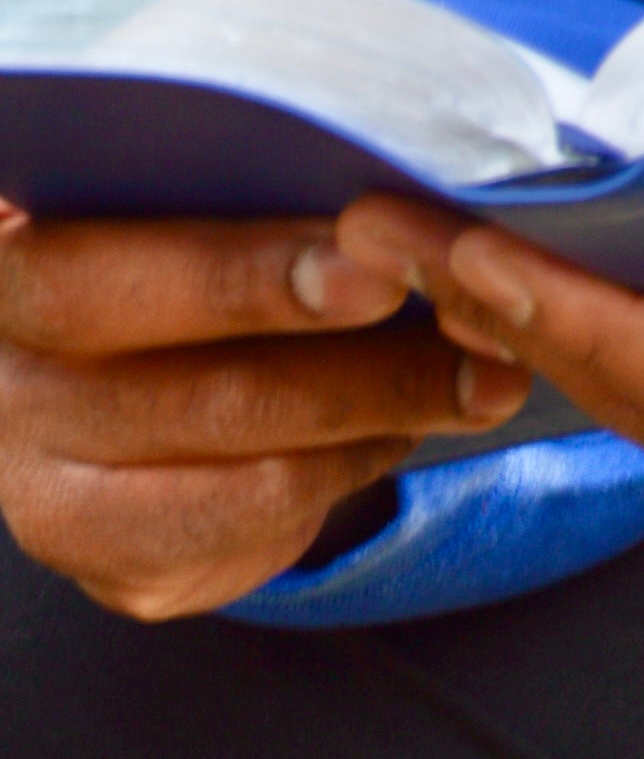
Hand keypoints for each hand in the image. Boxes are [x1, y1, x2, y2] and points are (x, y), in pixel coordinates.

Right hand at [0, 204, 528, 618]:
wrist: (116, 405)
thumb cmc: (164, 267)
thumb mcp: (173, 210)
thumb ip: (238, 193)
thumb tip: (394, 196)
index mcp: (12, 264)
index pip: (100, 270)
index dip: (240, 271)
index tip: (370, 255)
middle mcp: (7, 379)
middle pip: (184, 383)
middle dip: (346, 359)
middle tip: (461, 323)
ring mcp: (45, 485)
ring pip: (237, 461)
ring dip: (379, 412)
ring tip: (480, 377)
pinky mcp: (110, 565)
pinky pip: (250, 521)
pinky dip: (347, 469)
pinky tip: (403, 427)